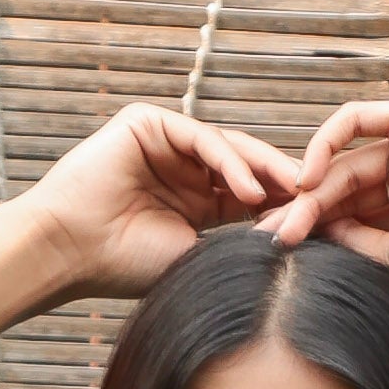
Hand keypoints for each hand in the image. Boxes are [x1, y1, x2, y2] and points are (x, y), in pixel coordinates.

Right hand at [21, 103, 305, 302]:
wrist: (68, 253)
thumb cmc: (122, 264)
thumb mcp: (195, 254)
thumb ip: (237, 240)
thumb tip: (291, 238)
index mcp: (195, 201)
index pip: (250, 195)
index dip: (283, 206)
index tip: (320, 224)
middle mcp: (183, 167)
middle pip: (245, 165)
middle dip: (283, 182)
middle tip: (321, 200)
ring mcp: (165, 142)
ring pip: (228, 148)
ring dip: (263, 171)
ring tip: (292, 196)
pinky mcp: (148, 124)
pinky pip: (200, 137)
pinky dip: (228, 162)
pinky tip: (249, 191)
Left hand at [262, 92, 388, 285]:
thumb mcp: (385, 251)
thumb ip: (346, 234)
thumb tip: (301, 227)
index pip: (349, 207)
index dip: (315, 223)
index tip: (282, 244)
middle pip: (341, 183)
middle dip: (306, 208)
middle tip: (275, 233)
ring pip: (345, 159)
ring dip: (312, 188)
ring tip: (290, 216)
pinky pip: (356, 118)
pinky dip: (326, 141)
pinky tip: (307, 178)